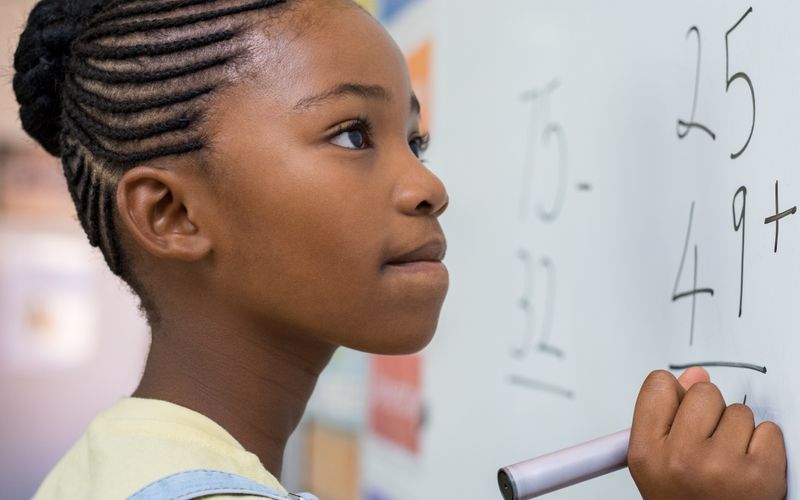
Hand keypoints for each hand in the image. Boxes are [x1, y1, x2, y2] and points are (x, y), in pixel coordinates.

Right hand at [628, 368, 785, 499]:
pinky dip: (766, 447)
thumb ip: (667, 416)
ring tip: (730, 464)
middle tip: (708, 446)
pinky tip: (751, 470)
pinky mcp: (760, 475)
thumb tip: (694, 376)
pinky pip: (769, 431)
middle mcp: (680, 458)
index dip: (674, 396)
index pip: (659, 386)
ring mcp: (721, 466)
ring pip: (739, 412)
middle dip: (710, 413)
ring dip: (739, 433)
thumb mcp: (658, 465)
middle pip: (703, 392)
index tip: (680, 412)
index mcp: (646, 453)